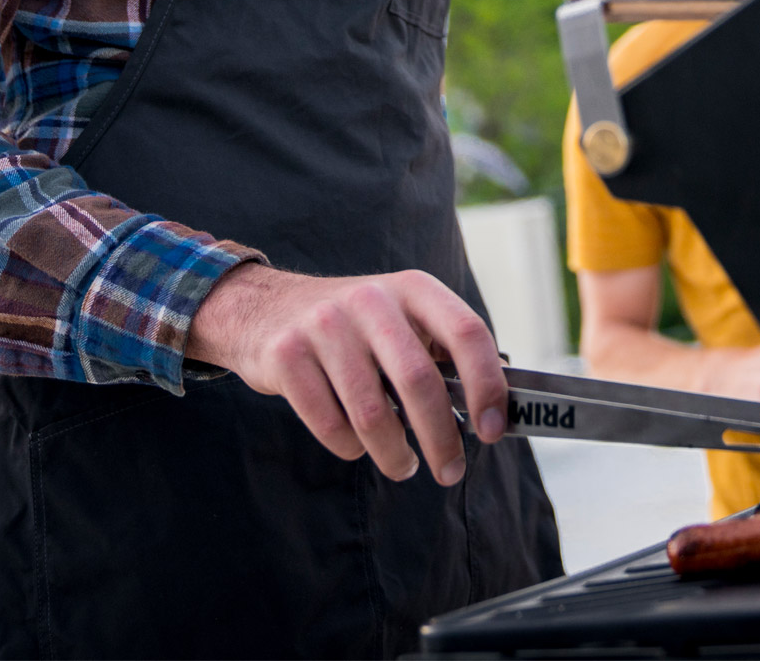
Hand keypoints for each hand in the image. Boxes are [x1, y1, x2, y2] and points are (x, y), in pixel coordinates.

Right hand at [188, 264, 507, 486]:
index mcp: (412, 288)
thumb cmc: (353, 327)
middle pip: (419, 382)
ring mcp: (325, 325)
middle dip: (441, 439)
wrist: (264, 308)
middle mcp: (371, 299)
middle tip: (451, 471)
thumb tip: (495, 410)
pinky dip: (350, 447)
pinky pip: (330, 424)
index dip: (487, 385)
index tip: (492, 430)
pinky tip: (357, 445)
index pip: (466, 332)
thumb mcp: (401, 318)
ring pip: (372, 414)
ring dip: (395, 454)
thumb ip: (442, 352)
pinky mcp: (287, 354)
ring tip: (403, 464)